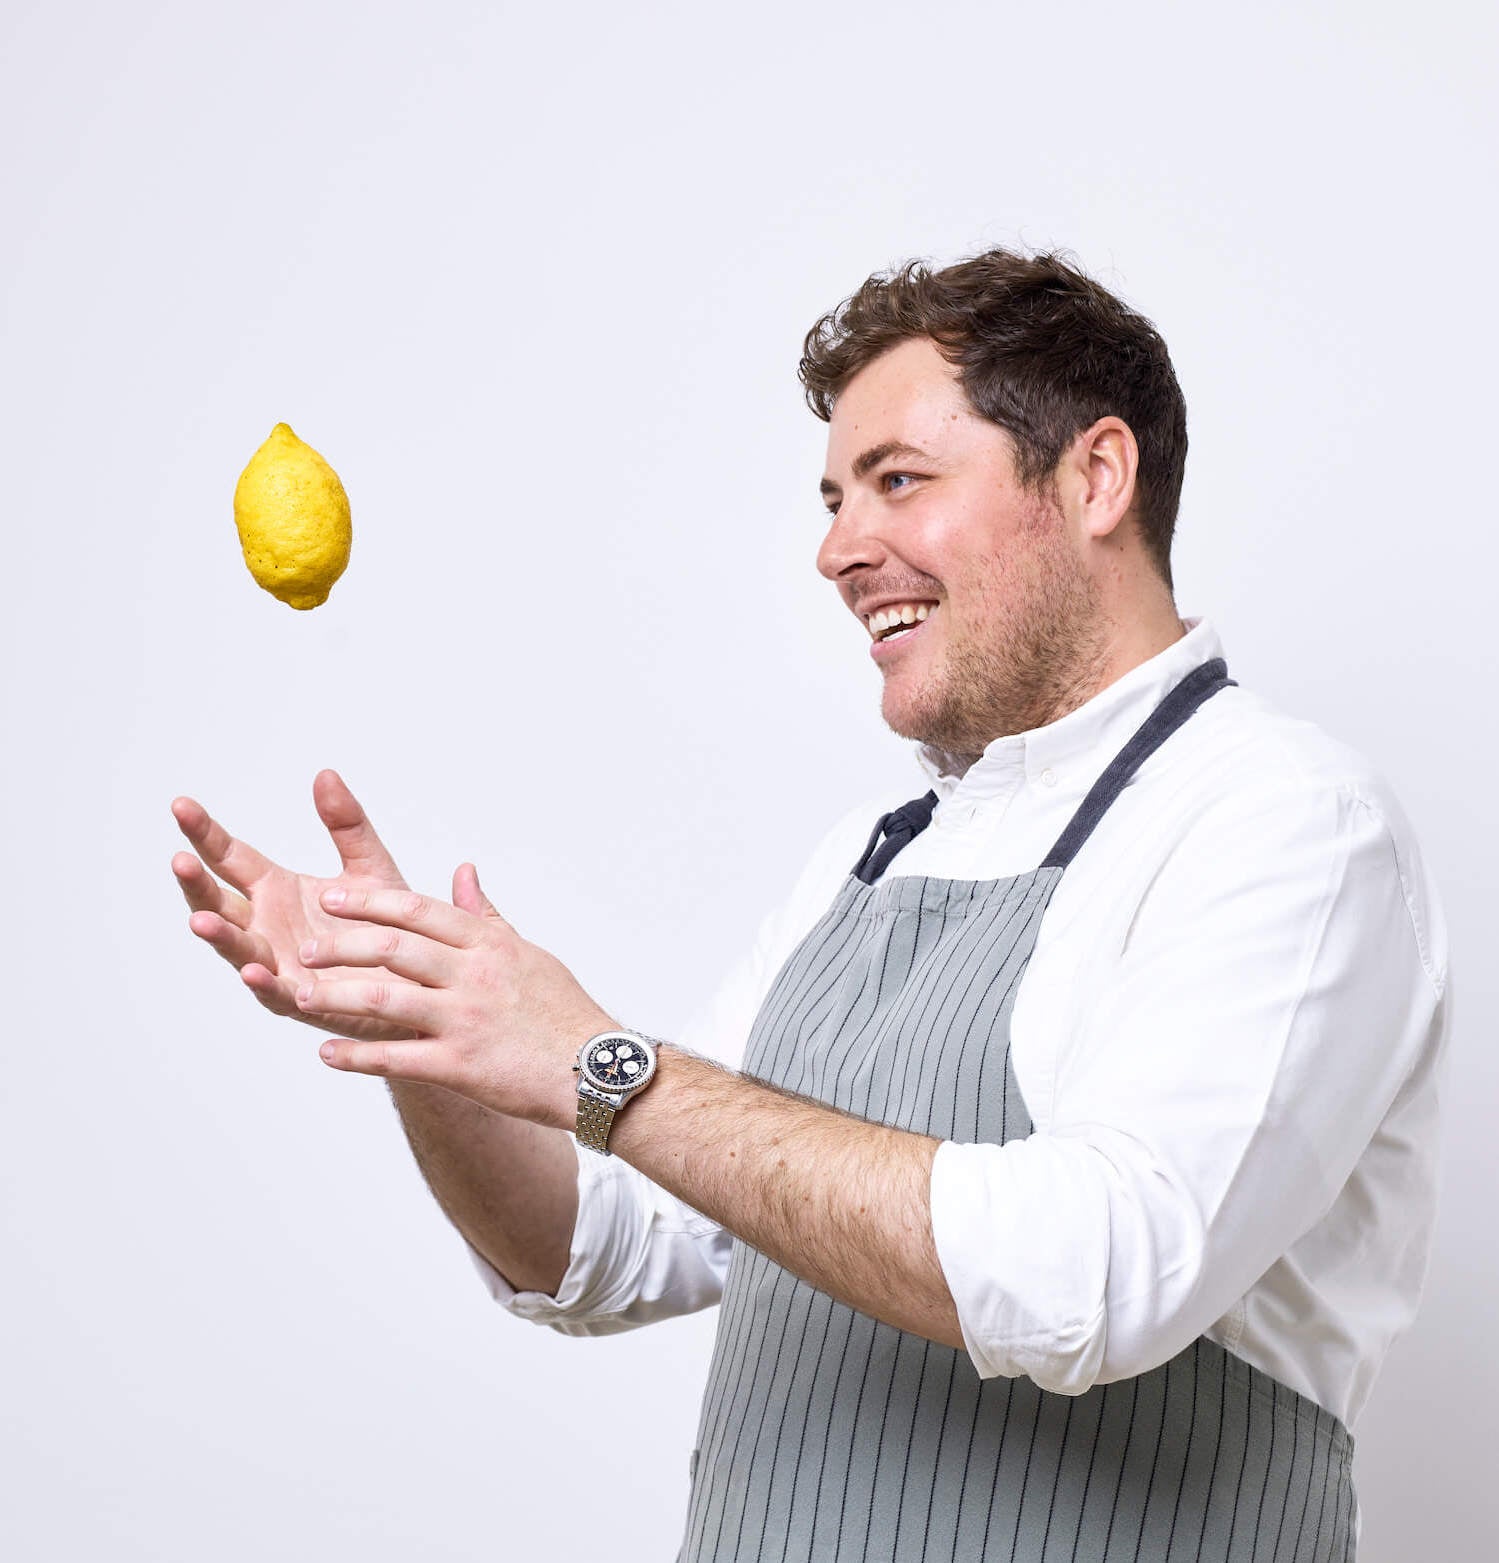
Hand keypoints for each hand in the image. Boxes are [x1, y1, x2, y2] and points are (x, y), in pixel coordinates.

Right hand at [171, 770, 413, 1040]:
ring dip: (218, 936)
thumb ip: (347, 824)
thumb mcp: (369, 865)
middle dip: (197, 883)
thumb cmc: (389, 924)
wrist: (422, 976)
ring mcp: (279, 963)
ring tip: (200, 919)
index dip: (206, 833)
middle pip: (219, 902)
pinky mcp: (303, 1000)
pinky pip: (276, 993)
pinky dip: (262, 982)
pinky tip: (252, 970)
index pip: (231, 856)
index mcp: (276, 890)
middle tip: (179, 859)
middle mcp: (267, 925)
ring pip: (238, 948)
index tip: (181, 805)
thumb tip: (325, 774)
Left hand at [294, 866, 615, 1124]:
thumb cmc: (564, 1012)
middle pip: (394, 948)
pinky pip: (398, 1058)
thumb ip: (486, 916)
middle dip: (341, 945)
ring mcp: (466, 1020)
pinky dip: (358, 1056)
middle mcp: (474, 976)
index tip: (332, 900)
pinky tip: (327, 1054)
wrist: (599, 1071)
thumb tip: (464, 872)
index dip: (370, 903)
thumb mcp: (527, 953)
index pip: (418, 911)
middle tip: (305, 946)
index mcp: (489, 944)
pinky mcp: (462, 1066)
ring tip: (299, 994)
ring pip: (386, 1000)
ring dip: (335, 996)